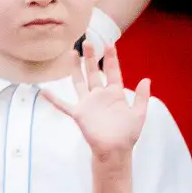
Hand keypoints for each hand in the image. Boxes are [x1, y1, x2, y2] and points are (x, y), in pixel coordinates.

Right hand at [41, 42, 149, 162]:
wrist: (115, 151)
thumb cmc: (127, 134)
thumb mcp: (138, 114)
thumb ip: (142, 97)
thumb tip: (147, 79)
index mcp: (115, 93)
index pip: (112, 71)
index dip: (111, 58)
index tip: (110, 43)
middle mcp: (100, 95)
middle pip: (94, 71)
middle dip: (91, 56)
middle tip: (87, 41)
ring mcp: (88, 103)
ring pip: (79, 82)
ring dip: (75, 68)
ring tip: (71, 53)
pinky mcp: (79, 114)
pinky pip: (64, 105)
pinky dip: (54, 99)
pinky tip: (44, 91)